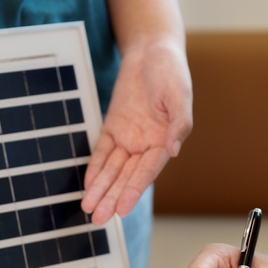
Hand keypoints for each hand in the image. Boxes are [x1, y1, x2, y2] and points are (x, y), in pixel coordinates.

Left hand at [81, 39, 191, 225]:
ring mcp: (130, 137)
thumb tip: (173, 150)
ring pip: (112, 168)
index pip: (146, 171)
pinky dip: (95, 168)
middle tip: (99, 218)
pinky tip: (88, 185)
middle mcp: (147, 144)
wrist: (151, 49)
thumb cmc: (171, 71)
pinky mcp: (114, 127)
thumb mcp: (179, 95)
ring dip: (101, 188)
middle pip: (126, 176)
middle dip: (112, 197)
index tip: (122, 209)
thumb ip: (179, 124)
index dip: (133, 190)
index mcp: (165, 140)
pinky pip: (102, 152)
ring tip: (89, 208)